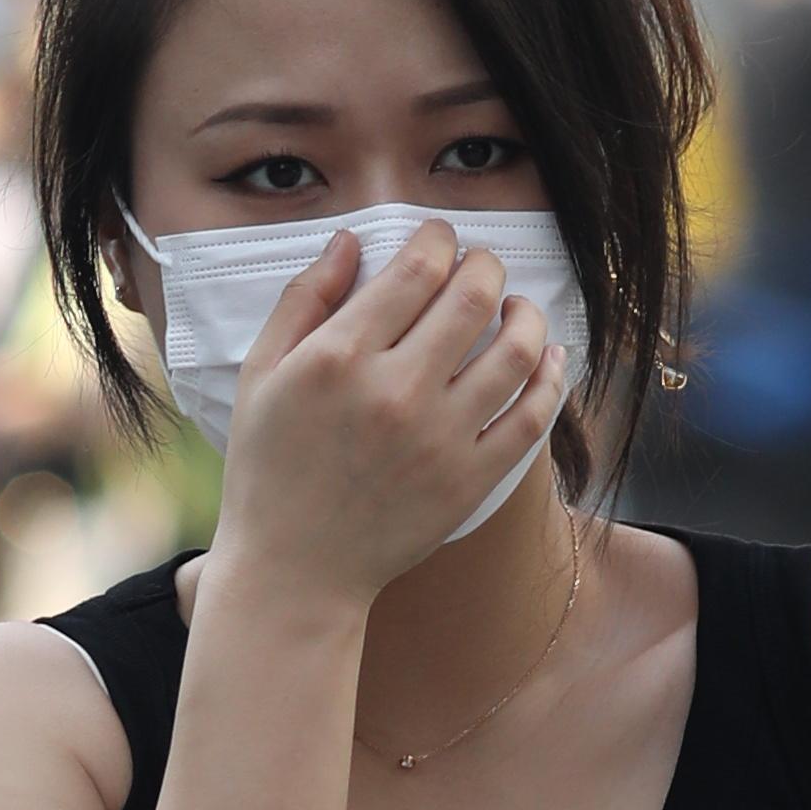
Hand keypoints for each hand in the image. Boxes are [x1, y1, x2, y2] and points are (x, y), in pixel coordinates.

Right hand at [209, 220, 562, 604]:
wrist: (293, 571)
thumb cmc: (269, 469)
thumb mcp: (260, 375)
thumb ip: (304, 301)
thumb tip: (350, 240)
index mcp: (339, 358)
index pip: (416, 268)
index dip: (439, 238)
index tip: (440, 239)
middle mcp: (396, 392)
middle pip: (474, 297)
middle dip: (485, 264)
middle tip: (480, 267)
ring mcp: (440, 439)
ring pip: (517, 350)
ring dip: (526, 314)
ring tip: (515, 308)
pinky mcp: (470, 481)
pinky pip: (532, 418)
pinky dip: (550, 378)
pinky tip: (544, 360)